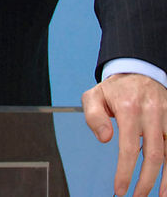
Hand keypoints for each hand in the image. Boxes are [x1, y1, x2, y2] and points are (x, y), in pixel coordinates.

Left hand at [82, 72, 166, 196]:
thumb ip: (94, 117)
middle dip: (146, 181)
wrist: (139, 71)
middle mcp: (152, 112)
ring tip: (162, 196)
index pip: (128, 148)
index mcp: (129, 108)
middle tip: (138, 196)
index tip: (120, 189)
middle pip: (153, 155)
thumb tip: (105, 138)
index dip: (125, 172)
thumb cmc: (115, 89)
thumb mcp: (94, 96)